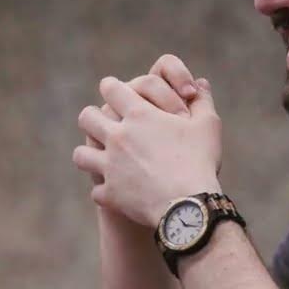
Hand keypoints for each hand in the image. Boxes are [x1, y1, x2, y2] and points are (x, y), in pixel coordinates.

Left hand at [74, 75, 222, 227]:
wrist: (189, 205)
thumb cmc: (200, 161)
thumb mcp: (208, 125)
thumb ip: (202, 100)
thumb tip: (200, 83)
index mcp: (139, 115)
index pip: (111, 88)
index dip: (112, 88)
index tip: (115, 92)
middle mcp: (117, 137)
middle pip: (86, 117)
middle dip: (93, 118)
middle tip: (104, 124)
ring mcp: (110, 166)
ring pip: (80, 154)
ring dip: (90, 154)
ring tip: (100, 157)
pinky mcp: (110, 193)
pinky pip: (96, 190)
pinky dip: (105, 191)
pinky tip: (116, 191)